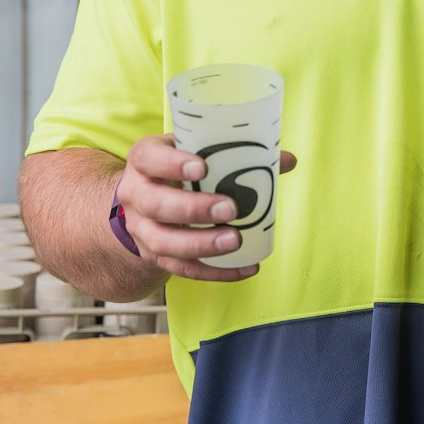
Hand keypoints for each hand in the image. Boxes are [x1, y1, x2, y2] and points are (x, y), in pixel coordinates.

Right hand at [115, 133, 296, 281]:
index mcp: (144, 161)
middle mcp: (136, 195)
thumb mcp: (194, 151)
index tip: (203, 165)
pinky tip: (245, 268)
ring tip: (235, 241)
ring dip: (201, 244)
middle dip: (193, 209)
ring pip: (164, 242)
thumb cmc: (177, 168)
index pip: (149, 158)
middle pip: (155, 204)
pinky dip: (215, 272)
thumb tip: (287, 160)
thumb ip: (234, 153)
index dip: (172, 163)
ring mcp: (142, 229)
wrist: (142, 199)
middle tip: (230, 208)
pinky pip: (182, 269)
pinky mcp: (156, 255)